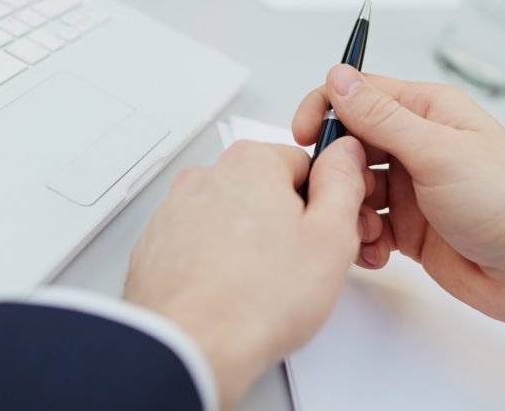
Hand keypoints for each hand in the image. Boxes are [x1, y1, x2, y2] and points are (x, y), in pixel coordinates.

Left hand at [125, 139, 378, 408]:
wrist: (188, 349)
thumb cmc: (253, 302)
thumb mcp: (331, 236)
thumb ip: (343, 181)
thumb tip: (344, 155)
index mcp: (251, 162)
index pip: (305, 164)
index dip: (324, 202)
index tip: (323, 231)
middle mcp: (208, 175)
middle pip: (268, 187)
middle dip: (287, 221)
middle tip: (297, 265)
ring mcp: (178, 208)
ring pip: (235, 214)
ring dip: (252, 239)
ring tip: (261, 282)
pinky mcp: (160, 241)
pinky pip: (203, 238)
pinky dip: (219, 257)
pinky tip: (232, 287)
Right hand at [293, 65, 504, 386]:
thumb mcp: (439, 153)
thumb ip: (382, 116)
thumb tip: (339, 77)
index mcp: (429, 111)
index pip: (361, 93)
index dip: (328, 109)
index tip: (305, 134)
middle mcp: (418, 143)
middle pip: (352, 141)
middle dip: (337, 168)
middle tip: (339, 192)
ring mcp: (412, 184)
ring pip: (355, 184)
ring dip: (351, 206)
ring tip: (368, 230)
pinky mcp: (408, 223)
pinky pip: (367, 220)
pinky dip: (363, 236)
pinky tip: (378, 251)